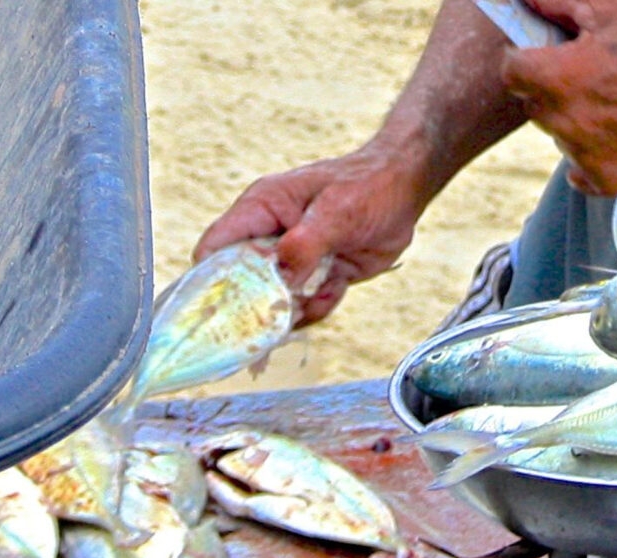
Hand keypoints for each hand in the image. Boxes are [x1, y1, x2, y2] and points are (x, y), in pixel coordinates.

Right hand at [193, 148, 421, 325]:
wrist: (405, 189)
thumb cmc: (368, 186)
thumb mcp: (338, 211)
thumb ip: (305, 244)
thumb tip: (279, 276)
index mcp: (261, 209)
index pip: (215, 248)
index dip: (211, 280)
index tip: (223, 310)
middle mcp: (270, 235)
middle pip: (242, 284)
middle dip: (259, 305)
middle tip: (284, 312)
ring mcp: (293, 258)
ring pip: (276, 301)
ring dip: (296, 308)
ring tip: (326, 289)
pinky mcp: (317, 275)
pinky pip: (306, 304)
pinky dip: (320, 305)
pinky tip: (339, 287)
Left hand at [504, 0, 616, 194]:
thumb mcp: (607, 10)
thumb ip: (554, 3)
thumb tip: (517, 0)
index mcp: (557, 78)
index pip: (510, 73)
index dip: (525, 61)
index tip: (544, 58)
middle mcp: (565, 123)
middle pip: (536, 107)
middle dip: (555, 92)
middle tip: (594, 79)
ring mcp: (586, 157)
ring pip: (561, 138)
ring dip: (577, 124)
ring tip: (616, 107)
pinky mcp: (607, 182)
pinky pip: (580, 172)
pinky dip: (591, 159)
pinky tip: (616, 137)